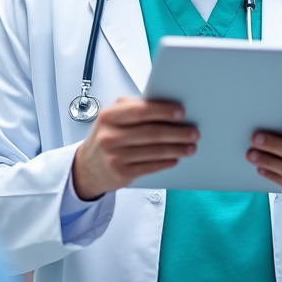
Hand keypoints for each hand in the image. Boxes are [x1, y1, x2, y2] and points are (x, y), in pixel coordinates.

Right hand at [72, 97, 197, 200]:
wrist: (87, 166)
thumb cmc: (108, 136)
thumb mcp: (113, 118)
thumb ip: (135, 109)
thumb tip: (168, 108)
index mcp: (109, 116)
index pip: (140, 111)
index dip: (162, 111)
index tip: (181, 112)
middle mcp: (109, 136)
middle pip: (151, 133)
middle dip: (177, 132)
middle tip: (194, 132)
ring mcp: (114, 156)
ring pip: (154, 151)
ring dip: (176, 149)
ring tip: (191, 147)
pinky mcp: (121, 173)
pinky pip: (150, 166)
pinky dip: (166, 162)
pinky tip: (176, 158)